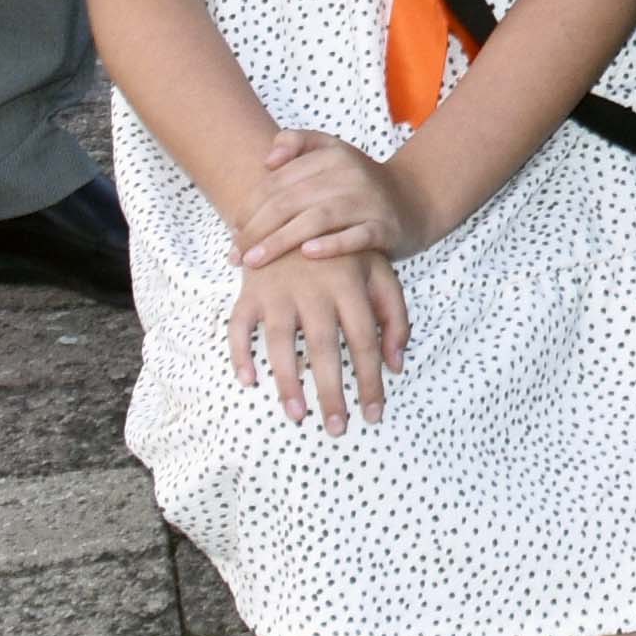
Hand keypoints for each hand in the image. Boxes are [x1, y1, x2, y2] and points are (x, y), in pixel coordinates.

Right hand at [228, 249, 409, 427]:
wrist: (295, 207)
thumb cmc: (345, 250)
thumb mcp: (380, 270)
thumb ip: (394, 315)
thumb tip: (397, 364)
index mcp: (350, 286)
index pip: (364, 342)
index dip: (371, 381)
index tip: (374, 414)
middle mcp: (314, 290)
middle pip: (324, 350)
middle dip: (331, 393)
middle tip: (337, 428)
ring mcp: (278, 290)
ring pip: (279, 344)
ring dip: (287, 382)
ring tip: (298, 415)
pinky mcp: (250, 291)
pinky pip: (238, 327)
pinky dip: (240, 354)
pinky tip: (250, 381)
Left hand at [232, 128, 418, 268]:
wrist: (414, 200)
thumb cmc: (359, 184)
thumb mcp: (333, 153)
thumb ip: (299, 143)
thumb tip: (268, 159)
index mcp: (332, 154)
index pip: (278, 181)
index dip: (249, 206)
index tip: (233, 230)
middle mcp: (351, 173)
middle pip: (291, 201)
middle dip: (256, 229)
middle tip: (235, 254)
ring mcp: (369, 200)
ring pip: (317, 219)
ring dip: (280, 241)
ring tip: (253, 261)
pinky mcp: (385, 227)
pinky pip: (355, 235)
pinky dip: (331, 244)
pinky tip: (307, 254)